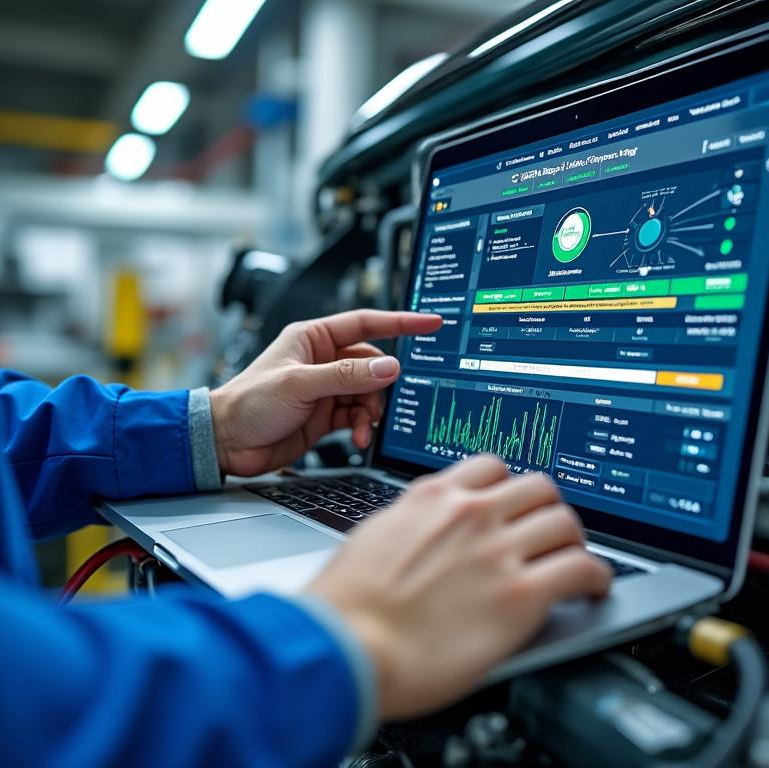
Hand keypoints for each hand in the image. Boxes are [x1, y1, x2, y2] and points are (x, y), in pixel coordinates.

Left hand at [209, 310, 441, 476]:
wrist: (226, 443)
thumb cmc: (248, 403)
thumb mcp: (300, 384)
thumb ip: (347, 376)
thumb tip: (388, 367)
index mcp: (313, 338)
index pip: (365, 323)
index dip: (400, 322)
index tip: (429, 323)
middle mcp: (322, 360)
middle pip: (372, 364)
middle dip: (381, 384)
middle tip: (382, 400)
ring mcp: (326, 389)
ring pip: (368, 393)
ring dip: (371, 411)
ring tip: (363, 427)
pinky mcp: (326, 415)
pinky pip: (357, 415)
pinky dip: (362, 426)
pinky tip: (358, 438)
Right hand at [307, 455, 611, 719]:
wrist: (346, 643)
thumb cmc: (347, 601)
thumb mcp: (374, 535)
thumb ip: (412, 520)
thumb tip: (426, 524)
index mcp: (434, 497)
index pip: (492, 466)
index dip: (509, 487)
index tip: (515, 502)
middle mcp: (471, 514)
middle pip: (538, 488)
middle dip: (546, 509)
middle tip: (546, 532)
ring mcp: (499, 551)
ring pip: (565, 522)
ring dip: (572, 541)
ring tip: (571, 559)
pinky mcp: (521, 595)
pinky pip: (582, 568)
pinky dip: (596, 577)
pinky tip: (592, 588)